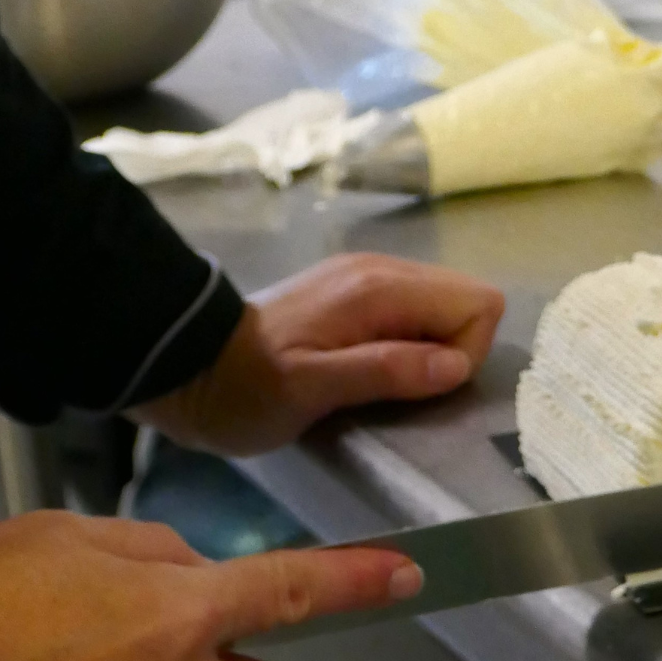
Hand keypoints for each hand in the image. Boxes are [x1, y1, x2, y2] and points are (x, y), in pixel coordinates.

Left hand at [133, 253, 504, 456]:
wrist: (182, 365)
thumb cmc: (245, 388)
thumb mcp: (310, 390)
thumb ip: (386, 371)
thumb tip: (456, 365)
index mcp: (379, 288)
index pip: (478, 303)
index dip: (465, 353)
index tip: (418, 389)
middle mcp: (382, 270)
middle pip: (468, 299)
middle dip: (453, 351)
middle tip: (400, 390)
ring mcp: (367, 277)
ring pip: (442, 307)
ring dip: (430, 351)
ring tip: (380, 384)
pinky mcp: (352, 293)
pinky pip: (413, 313)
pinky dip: (409, 344)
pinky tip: (368, 369)